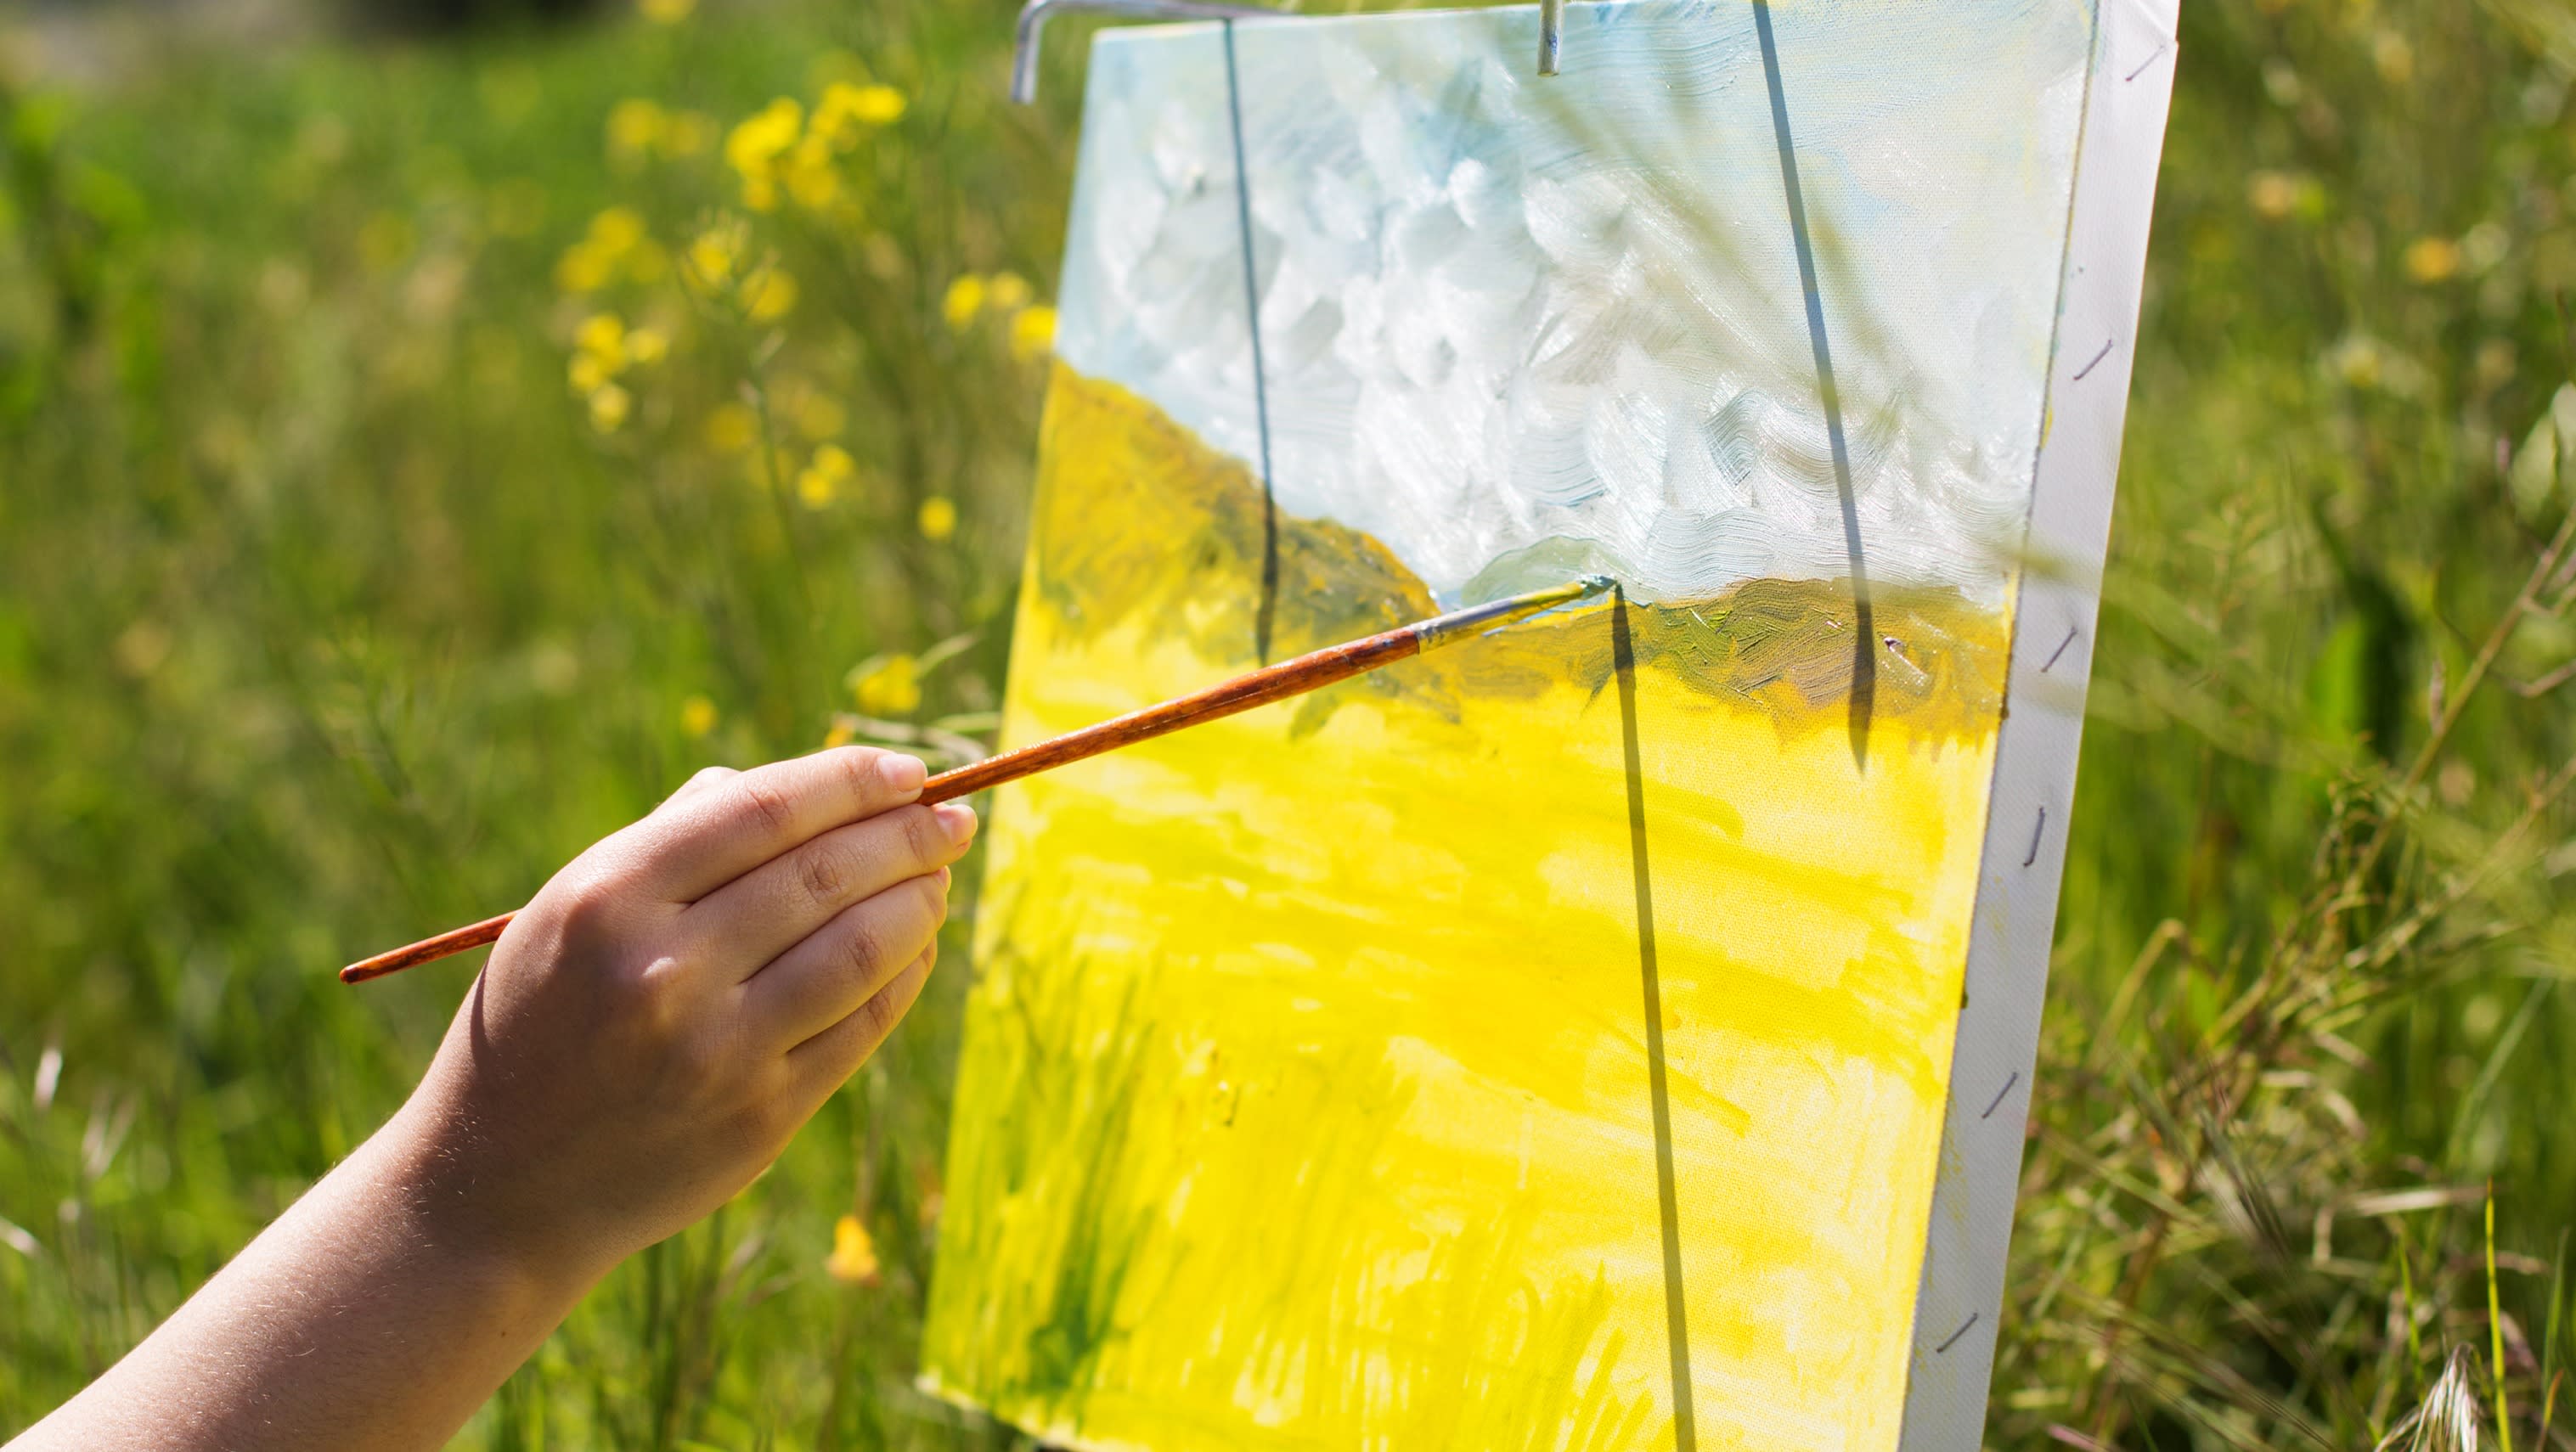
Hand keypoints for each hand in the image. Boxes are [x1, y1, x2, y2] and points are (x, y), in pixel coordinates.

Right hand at [389, 746, 976, 1290]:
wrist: (499, 1184)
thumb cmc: (545, 1018)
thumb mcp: (570, 909)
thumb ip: (673, 839)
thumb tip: (798, 787)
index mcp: (610, 898)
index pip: (763, 812)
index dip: (849, 782)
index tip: (906, 770)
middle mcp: (665, 970)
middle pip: (825, 875)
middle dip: (907, 836)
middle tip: (953, 819)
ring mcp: (717, 1050)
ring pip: (861, 948)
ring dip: (919, 901)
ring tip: (940, 877)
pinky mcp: (760, 1116)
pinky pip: (861, 1025)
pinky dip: (904, 974)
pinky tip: (918, 946)